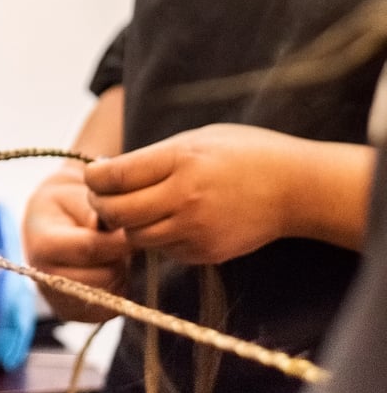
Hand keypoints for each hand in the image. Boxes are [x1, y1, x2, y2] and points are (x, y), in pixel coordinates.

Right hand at [23, 160, 132, 319]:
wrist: (44, 228)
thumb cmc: (63, 207)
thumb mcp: (72, 197)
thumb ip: (92, 211)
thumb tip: (113, 228)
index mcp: (42, 246)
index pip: (90, 249)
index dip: (119, 240)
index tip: (136, 231)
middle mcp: (45, 279)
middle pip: (105, 276)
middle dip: (119, 257)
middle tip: (118, 239)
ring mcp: (58, 301)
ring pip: (112, 294)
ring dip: (120, 273)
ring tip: (111, 253)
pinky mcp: (75, 315)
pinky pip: (113, 309)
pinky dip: (118, 289)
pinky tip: (107, 269)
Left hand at [85, 124, 308, 263]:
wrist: (298, 189)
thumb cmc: (246, 154)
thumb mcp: (197, 139)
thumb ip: (153, 157)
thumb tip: (107, 171)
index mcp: (180, 162)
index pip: (114, 177)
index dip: (94, 177)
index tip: (94, 173)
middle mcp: (185, 199)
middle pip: (118, 212)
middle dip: (101, 204)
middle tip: (102, 195)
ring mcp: (196, 230)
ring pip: (136, 236)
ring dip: (127, 224)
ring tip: (134, 208)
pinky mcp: (206, 253)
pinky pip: (163, 250)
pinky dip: (156, 237)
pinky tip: (167, 221)